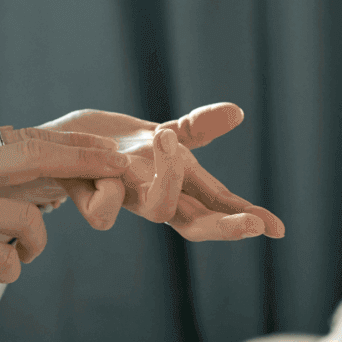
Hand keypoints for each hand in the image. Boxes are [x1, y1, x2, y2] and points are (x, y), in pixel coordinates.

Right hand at [0, 126, 130, 298]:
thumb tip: (15, 145)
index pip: (23, 137)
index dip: (70, 143)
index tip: (105, 149)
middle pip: (34, 154)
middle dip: (84, 160)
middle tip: (117, 170)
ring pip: (25, 217)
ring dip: (36, 242)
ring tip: (24, 253)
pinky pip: (4, 257)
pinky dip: (11, 268)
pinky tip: (0, 270)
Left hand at [40, 104, 285, 240]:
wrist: (62, 147)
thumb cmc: (120, 149)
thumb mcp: (165, 136)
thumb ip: (198, 130)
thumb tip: (237, 112)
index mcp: (178, 186)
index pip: (219, 207)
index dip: (247, 217)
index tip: (279, 229)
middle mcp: (154, 197)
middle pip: (196, 224)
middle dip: (225, 224)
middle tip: (253, 223)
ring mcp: (124, 196)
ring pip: (157, 209)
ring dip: (169, 178)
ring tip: (163, 136)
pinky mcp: (89, 190)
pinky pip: (102, 207)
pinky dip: (108, 190)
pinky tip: (109, 170)